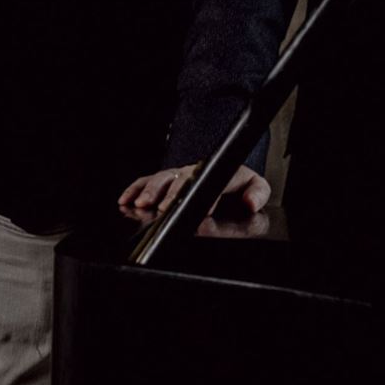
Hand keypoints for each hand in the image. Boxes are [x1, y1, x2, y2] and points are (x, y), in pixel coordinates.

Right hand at [117, 162, 270, 218]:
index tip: (204, 212)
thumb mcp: (256, 187)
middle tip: (163, 208)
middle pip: (181, 180)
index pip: (212, 183)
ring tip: (141, 204)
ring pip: (161, 179)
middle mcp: (195, 171)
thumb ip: (258, 194)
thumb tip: (250, 202)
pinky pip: (147, 180)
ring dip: (150, 191)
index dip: (207, 199)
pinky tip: (126, 200)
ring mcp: (178, 174)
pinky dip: (135, 189)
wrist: (228, 175)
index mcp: (219, 172)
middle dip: (171, 194)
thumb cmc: (240, 184)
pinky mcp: (165, 179)